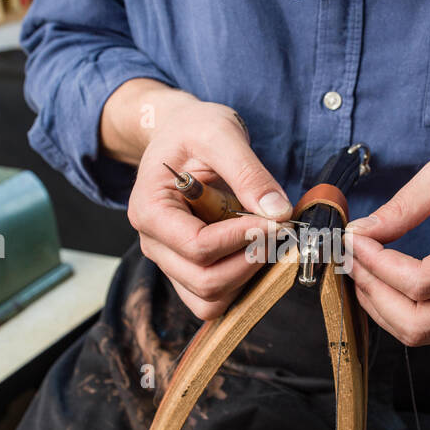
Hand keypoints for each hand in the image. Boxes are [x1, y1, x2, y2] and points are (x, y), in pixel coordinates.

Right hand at [125, 91, 291, 318]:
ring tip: (267, 242)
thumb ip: (248, 172)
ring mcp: (170, 261)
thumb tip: (279, 213)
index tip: (275, 220)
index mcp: (149, 210)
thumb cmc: (193, 130)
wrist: (181, 134)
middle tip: (279, 231)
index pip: (197, 246)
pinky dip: (241, 286)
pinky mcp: (188, 270)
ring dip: (247, 279)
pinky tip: (257, 253)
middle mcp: (154, 243)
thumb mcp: (220, 134)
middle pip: (204, 281)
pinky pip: (213, 300)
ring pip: (209, 300)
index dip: (242, 238)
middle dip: (250, 261)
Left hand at [341, 156, 429, 346]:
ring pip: (420, 334)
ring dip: (381, 307)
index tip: (355, 240)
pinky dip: (397, 313)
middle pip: (419, 321)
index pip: (422, 282)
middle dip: (374, 293)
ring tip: (363, 271)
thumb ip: (401, 207)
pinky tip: (383, 285)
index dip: (379, 265)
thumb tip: (359, 235)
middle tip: (352, 261)